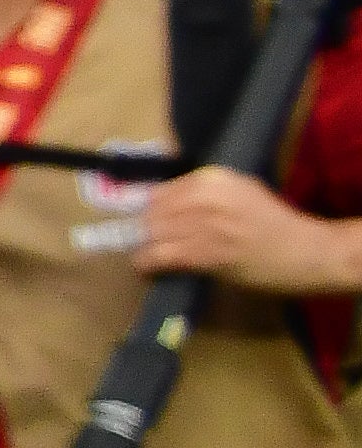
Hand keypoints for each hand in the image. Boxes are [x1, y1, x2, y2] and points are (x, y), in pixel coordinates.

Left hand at [140, 163, 361, 295]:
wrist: (306, 250)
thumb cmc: (274, 223)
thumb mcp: (239, 192)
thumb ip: (202, 194)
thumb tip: (162, 203)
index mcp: (212, 178)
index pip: (159, 192)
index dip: (147, 211)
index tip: (143, 223)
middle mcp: (205, 196)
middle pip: (151, 213)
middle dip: (141, 230)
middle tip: (140, 243)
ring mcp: (205, 224)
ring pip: (151, 234)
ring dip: (142, 248)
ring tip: (145, 257)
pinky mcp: (206, 252)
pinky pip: (160, 256)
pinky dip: (148, 264)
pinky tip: (148, 269)